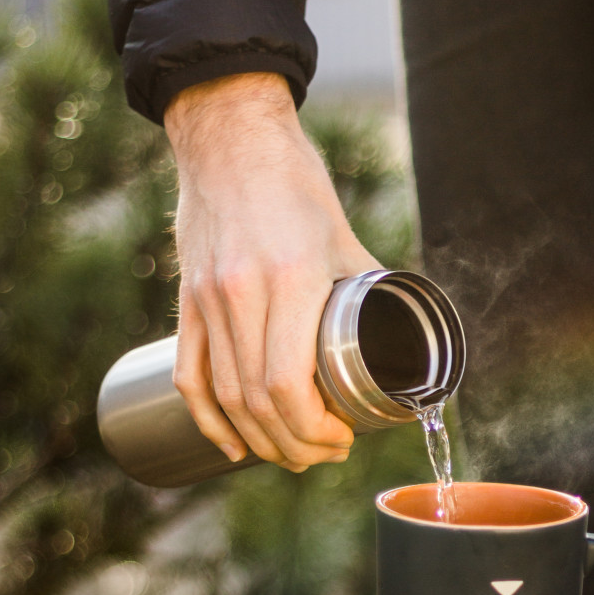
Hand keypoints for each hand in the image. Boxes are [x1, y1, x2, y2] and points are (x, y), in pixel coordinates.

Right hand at [164, 73, 379, 470]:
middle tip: (324, 455)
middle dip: (294, 445)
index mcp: (289, 281)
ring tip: (291, 456)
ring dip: (259, 441)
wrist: (231, 138)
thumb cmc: (297, 187)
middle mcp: (240, 295)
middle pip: (257, 402)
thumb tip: (405, 343)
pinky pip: (190, 376)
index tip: (342, 437)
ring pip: (224, 397)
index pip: (289, 386)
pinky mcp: (187, 302)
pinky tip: (233, 447)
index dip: (314, 428)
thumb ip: (370, 294)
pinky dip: (209, 421)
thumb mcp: (346, 240)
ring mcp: (206, 300)